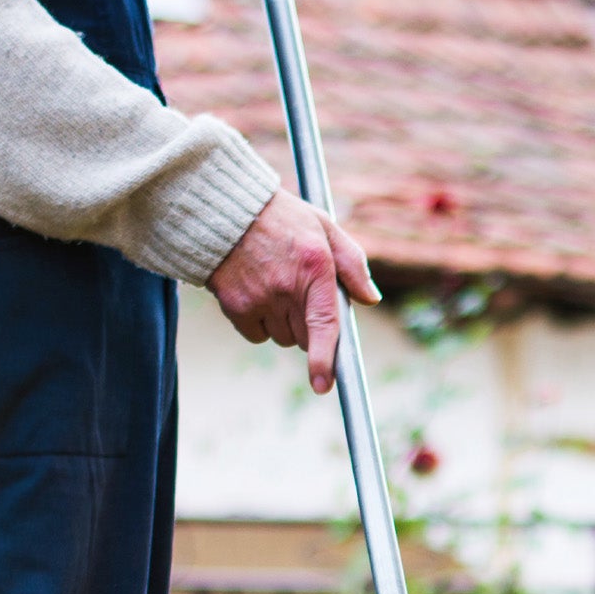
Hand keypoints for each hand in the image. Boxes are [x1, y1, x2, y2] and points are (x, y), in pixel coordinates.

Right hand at [206, 191, 378, 394]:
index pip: (324, 324)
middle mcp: (286, 286)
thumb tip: (370, 299)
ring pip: (282, 338)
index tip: (322, 385)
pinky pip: (256, 336)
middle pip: (306, 337)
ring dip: (283, 325)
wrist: (224, 208)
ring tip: (274, 287)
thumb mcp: (323, 226)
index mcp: (315, 266)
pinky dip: (259, 325)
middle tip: (299, 295)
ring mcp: (258, 298)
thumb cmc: (281, 218)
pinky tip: (255, 294)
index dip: (325, 359)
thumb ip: (352, 262)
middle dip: (308, 326)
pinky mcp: (234, 306)